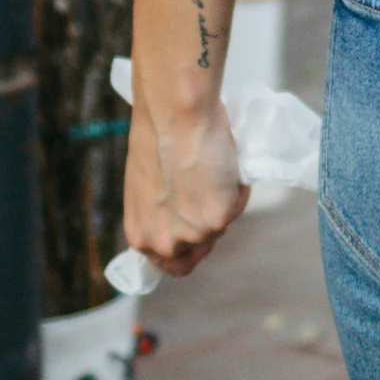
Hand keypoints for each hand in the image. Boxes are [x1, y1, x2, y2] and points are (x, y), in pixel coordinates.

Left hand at [126, 90, 247, 277]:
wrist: (174, 115)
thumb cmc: (158, 137)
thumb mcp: (148, 187)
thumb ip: (161, 210)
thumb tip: (184, 210)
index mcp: (141, 235)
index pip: (171, 264)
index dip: (188, 246)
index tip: (198, 225)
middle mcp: (165, 243)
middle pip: (201, 248)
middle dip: (209, 222)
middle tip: (208, 189)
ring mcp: (193, 233)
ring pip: (222, 224)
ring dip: (223, 200)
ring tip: (211, 168)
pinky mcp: (218, 218)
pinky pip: (239, 203)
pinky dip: (237, 185)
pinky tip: (222, 161)